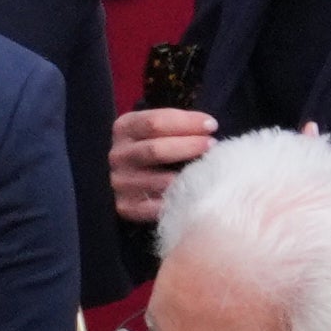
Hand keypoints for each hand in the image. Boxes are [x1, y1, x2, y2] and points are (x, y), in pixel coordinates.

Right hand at [112, 103, 216, 225]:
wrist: (140, 178)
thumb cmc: (162, 147)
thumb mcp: (163, 128)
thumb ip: (179, 124)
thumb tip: (209, 126)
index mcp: (124, 129)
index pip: (153, 123)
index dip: (186, 123)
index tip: (211, 125)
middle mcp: (118, 155)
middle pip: (154, 150)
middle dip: (189, 146)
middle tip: (212, 146)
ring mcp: (121, 182)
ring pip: (160, 181)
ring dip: (189, 176)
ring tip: (209, 170)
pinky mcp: (127, 207)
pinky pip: (158, 206)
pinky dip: (180, 200)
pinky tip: (196, 194)